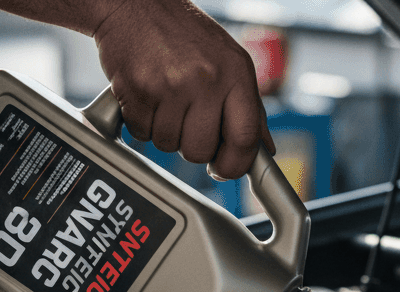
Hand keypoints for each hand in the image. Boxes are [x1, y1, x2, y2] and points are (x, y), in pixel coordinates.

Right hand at [93, 0, 273, 178]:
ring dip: (164, 132)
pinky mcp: (138, 91)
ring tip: (165, 99)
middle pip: (200, 151)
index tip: (223, 168)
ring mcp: (171, 86)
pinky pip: (142, 134)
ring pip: (168, 146)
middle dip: (191, 144)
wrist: (135, 4)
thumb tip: (264, 149)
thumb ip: (249, 108)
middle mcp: (206, 79)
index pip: (245, 138)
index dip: (234, 164)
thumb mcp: (228, 62)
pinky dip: (142, 122)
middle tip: (186, 118)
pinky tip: (147, 95)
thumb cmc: (183, 34)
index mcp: (235, 72)